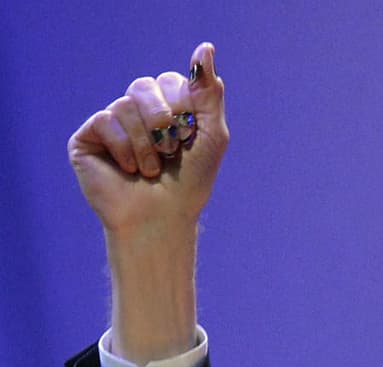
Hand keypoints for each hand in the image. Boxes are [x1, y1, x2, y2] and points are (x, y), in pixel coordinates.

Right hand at [68, 41, 227, 238]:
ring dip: (146, 145)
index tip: (189, 136)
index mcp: (164, 108)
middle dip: (164, 121)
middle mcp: (135, 112)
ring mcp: (110, 123)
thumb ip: (209, 93)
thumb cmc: (189, 185)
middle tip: (170, 151)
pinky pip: (105, 120)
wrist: (162, 220)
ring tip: (150, 170)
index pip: (170, 82)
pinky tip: (129, 171)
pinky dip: (125, 149)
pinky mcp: (87, 137)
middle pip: (143, 86)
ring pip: (125, 106)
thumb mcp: (212, 136)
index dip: (182, 107)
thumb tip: (206, 48)